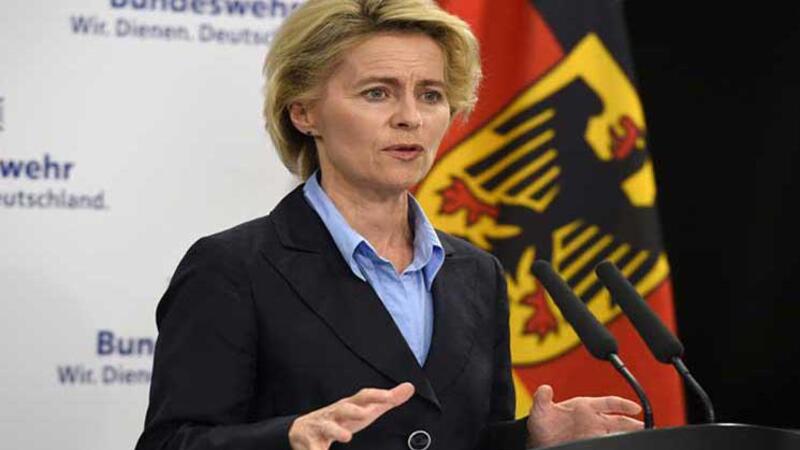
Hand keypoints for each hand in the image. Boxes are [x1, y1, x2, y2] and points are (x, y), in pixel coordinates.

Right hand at [288, 382, 414, 449]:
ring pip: (328, 427)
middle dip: (354, 410)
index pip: (364, 396)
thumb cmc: (340, 419)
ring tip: (347, 437)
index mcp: (349, 405)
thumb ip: (386, 401)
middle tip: (366, 414)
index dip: (377, 396)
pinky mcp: (309, 441)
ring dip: (337, 430)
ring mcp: (322, 426)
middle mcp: (335, 413)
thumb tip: (410, 387)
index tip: (391, 397)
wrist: (301, 430)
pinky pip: (313, 448)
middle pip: (344, 407)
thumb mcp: (363, 410)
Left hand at [526, 385, 642, 447]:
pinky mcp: (590, 443)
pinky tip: (623, 444)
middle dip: (633, 423)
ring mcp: (593, 433)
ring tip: (641, 438)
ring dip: (628, 435)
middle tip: (647, 427)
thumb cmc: (542, 423)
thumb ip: (542, 398)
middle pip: (618, 420)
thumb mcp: (539, 410)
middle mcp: (592, 419)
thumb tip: (544, 388)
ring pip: (616, 434)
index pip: (608, 403)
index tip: (636, 408)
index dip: (622, 404)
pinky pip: (607, 443)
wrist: (539, 440)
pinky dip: (616, 443)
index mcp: (584, 406)